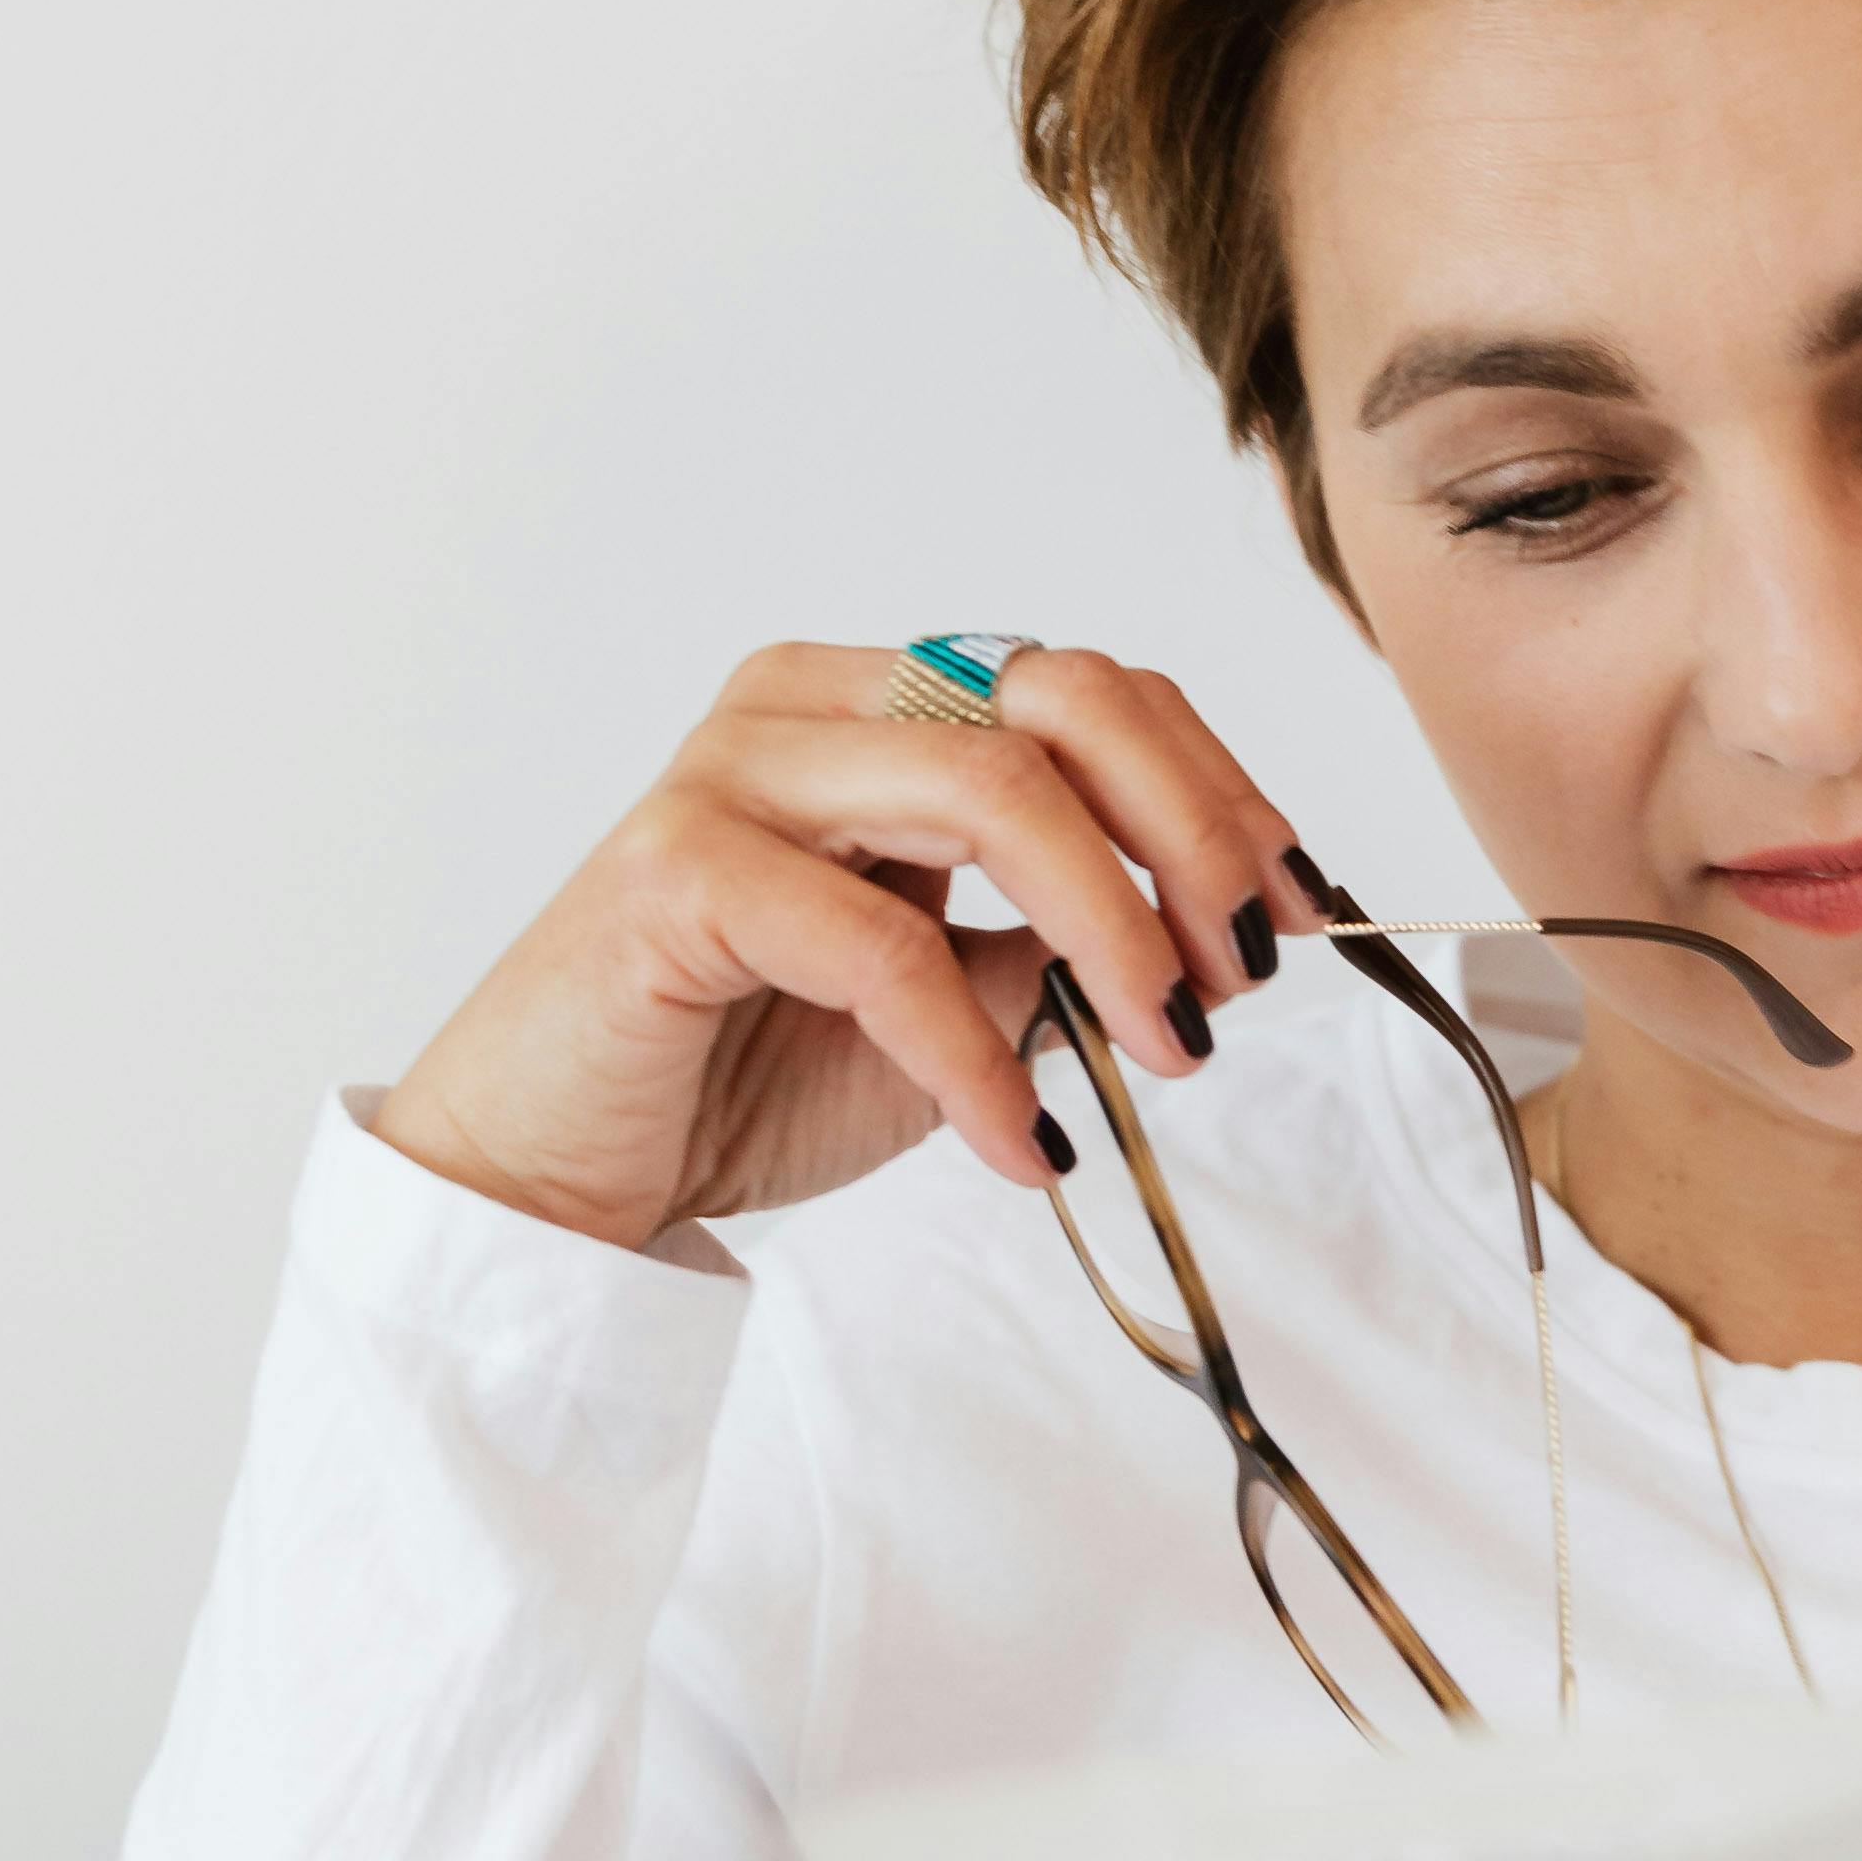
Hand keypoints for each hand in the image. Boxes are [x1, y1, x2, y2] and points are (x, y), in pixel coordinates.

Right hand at [376, 643, 1315, 1252]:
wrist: (562, 1170)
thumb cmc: (743, 1074)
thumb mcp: (955, 998)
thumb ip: (1058, 940)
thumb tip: (1225, 933)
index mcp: (879, 705)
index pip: (1093, 690)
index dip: (1219, 791)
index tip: (1298, 910)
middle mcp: (806, 704)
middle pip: (1061, 700)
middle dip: (1191, 834)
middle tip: (1240, 973)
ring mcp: (733, 773)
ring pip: (989, 789)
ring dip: (1113, 927)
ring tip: (1162, 1049)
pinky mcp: (676, 874)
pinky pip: (881, 944)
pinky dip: (976, 1052)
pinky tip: (1020, 1140)